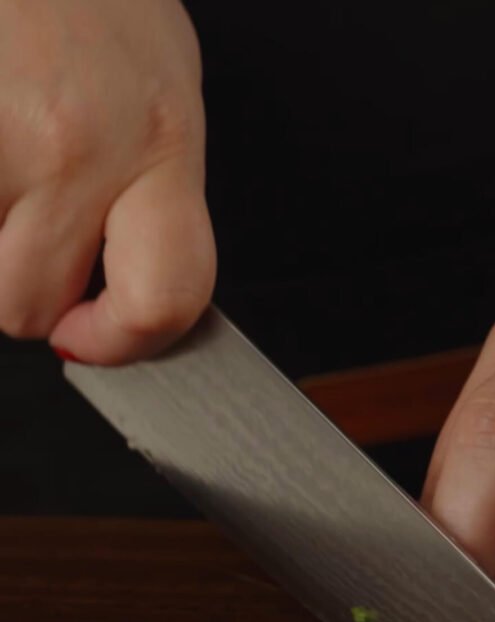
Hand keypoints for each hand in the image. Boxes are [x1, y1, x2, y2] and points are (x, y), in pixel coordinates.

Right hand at [0, 0, 215, 363]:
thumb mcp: (162, 93)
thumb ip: (155, 196)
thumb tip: (139, 287)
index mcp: (162, 145)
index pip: (167, 298)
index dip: (124, 343)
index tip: (93, 339)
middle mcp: (84, 146)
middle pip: (31, 308)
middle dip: (25, 296)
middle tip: (31, 245)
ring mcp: (2, 140)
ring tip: (8, 168)